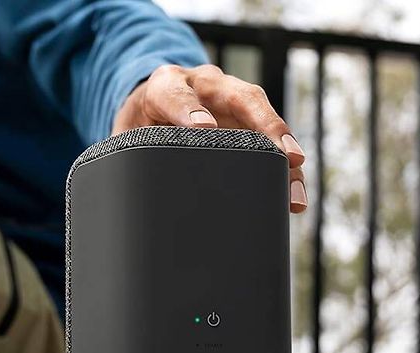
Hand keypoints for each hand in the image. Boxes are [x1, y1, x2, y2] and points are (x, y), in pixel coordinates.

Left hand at [112, 64, 306, 212]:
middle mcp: (206, 85)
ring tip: (293, 195)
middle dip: (265, 126)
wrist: (151, 109)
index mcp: (166, 85)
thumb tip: (136, 194)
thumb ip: (130, 155)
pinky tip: (293, 200)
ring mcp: (232, 100)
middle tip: (284, 156)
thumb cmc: (138, 128)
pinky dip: (285, 174)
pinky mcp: (248, 122)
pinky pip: (271, 145)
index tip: (204, 130)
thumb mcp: (126, 138)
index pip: (175, 94)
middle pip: (241, 98)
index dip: (188, 111)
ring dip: (284, 159)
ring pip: (266, 122)